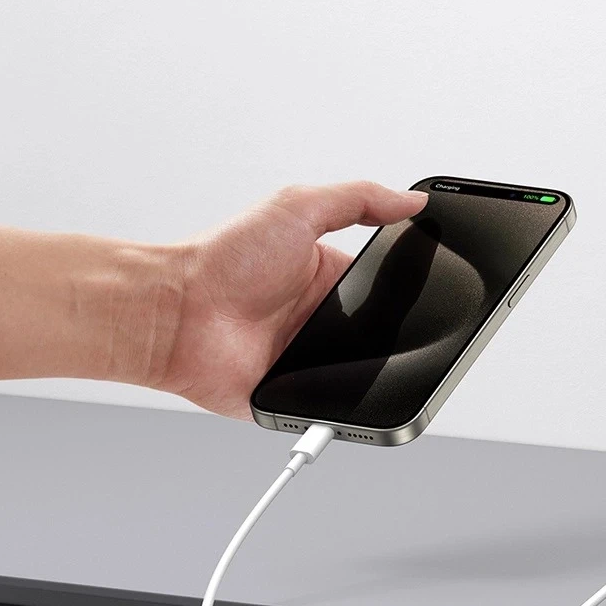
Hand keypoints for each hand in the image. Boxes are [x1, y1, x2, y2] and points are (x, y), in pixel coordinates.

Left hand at [158, 182, 427, 418]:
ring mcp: (307, 357)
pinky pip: (333, 405)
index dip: (408, 282)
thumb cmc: (221, 259)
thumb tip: (410, 200)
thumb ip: (359, 200)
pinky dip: (341, 400)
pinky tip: (336, 381)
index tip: (430, 279)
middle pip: (380, 328)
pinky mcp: (293, 395)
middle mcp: (320, 316)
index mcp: (327, 273)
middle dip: (393, 329)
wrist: (174, 313)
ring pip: (364, 370)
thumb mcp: (298, 207)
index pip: (384, 281)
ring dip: (368, 364)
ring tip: (358, 350)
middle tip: (391, 321)